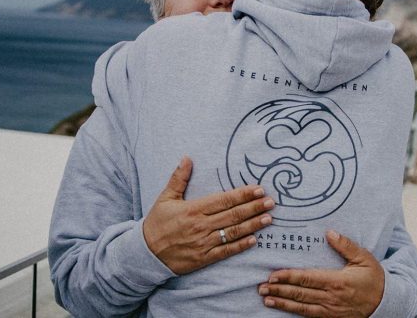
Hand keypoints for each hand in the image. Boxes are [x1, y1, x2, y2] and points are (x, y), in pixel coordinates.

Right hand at [142, 156, 274, 274]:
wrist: (145, 254)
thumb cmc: (156, 223)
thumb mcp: (165, 198)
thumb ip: (179, 178)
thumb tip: (187, 158)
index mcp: (193, 209)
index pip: (224, 200)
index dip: (243, 194)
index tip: (258, 189)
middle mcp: (201, 226)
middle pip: (233, 215)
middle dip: (254, 208)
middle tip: (270, 202)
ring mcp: (203, 243)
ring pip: (233, 232)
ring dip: (252, 225)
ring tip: (268, 219)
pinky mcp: (203, 258)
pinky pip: (225, 251)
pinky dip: (240, 246)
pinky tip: (254, 240)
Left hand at [259, 230, 384, 316]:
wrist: (386, 303)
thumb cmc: (374, 279)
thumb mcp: (364, 258)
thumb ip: (346, 245)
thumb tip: (329, 232)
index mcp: (337, 281)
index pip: (307, 279)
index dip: (288, 277)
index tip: (273, 275)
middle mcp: (331, 297)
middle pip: (300, 294)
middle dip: (279, 291)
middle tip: (261, 287)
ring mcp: (330, 310)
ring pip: (301, 307)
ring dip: (282, 303)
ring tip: (266, 299)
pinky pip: (309, 316)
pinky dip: (295, 312)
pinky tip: (284, 309)